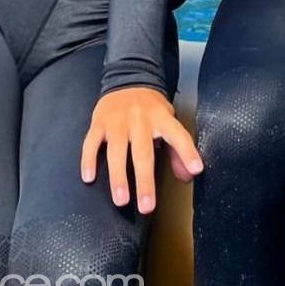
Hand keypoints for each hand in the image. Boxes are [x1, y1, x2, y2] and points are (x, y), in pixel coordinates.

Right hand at [80, 86, 202, 213]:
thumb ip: (178, 149)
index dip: (188, 152)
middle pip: (143, 152)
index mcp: (161, 118)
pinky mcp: (98, 122)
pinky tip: (88, 178)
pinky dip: (88, 160)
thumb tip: (189, 176)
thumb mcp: (169, 121)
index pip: (178, 135)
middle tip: (147, 206)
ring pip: (116, 151)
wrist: (128, 79)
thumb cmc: (151, 108)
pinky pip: (91, 143)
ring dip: (118, 177)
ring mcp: (117, 121)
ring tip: (121, 200)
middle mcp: (139, 120)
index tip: (195, 170)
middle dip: (145, 181)